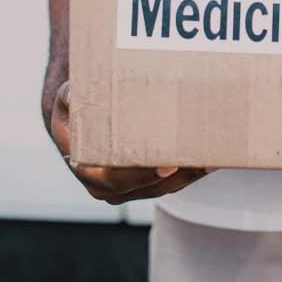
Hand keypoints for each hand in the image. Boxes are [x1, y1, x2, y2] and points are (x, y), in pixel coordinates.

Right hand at [49, 81, 208, 203]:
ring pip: (165, 186)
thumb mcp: (68, 97)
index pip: (115, 179)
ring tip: (213, 157)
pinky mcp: (147, 183)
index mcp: (85, 167)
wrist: (80, 121)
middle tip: (202, 159)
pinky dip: (191, 171)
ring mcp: (129, 187)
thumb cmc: (76, 106)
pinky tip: (211, 157)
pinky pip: (172, 182)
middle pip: (148, 186)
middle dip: (178, 174)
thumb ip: (70, 95)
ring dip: (190, 174)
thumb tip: (74, 93)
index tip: (166, 165)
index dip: (142, 174)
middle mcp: (106, 185)